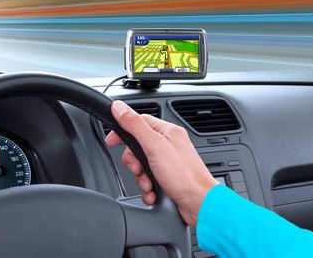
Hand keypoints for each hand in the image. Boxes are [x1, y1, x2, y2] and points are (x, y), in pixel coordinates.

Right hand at [106, 100, 217, 226]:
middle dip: (133, 161)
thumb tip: (119, 107)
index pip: (139, 121)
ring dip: (141, 178)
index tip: (112, 140)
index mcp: (167, 132)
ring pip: (141, 165)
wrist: (200, 204)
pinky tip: (153, 192)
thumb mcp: (154, 145)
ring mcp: (168, 163)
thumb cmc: (184, 175)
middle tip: (138, 168)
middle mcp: (168, 145)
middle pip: (137, 146)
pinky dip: (148, 188)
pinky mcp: (168, 179)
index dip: (123, 130)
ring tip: (149, 183)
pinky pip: (148, 180)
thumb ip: (135, 125)